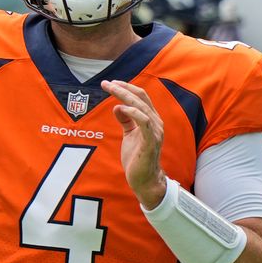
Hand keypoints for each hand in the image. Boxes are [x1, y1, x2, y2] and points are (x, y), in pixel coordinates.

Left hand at [102, 79, 166, 209]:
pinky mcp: (150, 141)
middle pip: (141, 97)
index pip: (141, 97)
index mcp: (151, 119)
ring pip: (141, 106)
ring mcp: (154, 131)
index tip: (111, 83)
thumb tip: (117, 107)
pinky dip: (133, 112)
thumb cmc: (137, 157)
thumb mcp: (129, 135)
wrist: (144, 179)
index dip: (127, 87)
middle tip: (106, 83)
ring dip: (125, 96)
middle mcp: (155, 122)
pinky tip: (122, 108)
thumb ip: (125, 120)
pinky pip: (144, 121)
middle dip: (122, 88)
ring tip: (111, 89)